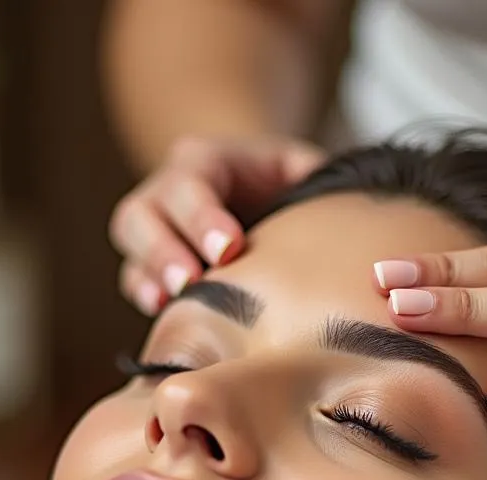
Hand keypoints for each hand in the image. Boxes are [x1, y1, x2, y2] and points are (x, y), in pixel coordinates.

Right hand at [110, 134, 325, 314]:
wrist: (253, 196)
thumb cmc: (282, 186)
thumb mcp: (301, 170)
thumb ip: (316, 181)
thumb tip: (355, 209)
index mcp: (207, 162)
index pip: (194, 180)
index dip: (205, 214)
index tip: (230, 248)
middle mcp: (168, 188)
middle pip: (146, 210)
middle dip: (166, 246)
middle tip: (192, 280)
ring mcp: (153, 226)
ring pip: (131, 240)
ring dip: (150, 271)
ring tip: (172, 300)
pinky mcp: (149, 262)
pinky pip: (133, 275)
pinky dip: (144, 291)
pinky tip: (160, 310)